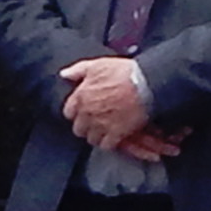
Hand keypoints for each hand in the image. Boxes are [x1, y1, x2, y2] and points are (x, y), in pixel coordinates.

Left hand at [60, 57, 176, 158]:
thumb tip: (64, 74)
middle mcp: (87, 113)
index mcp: (80, 97)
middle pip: (79, 129)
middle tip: (94, 122)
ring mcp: (101, 125)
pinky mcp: (116, 133)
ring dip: (97, 135)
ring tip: (104, 131)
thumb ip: (78, 70)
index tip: (83, 111)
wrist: (145, 84)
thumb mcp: (97, 65)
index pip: (69, 113)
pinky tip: (114, 137)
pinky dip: (110, 142)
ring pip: (92, 139)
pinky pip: (107, 145)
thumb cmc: (123, 73)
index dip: (76, 112)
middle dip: (86, 126)